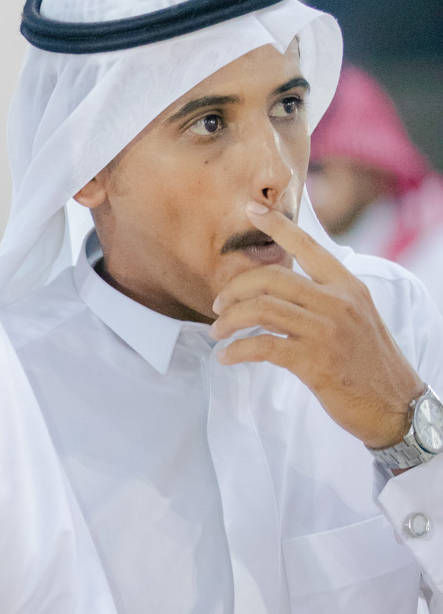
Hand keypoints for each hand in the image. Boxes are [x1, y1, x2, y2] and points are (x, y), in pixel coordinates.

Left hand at [211, 204, 423, 448]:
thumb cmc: (370, 364)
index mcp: (348, 286)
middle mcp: (338, 302)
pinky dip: (237, 350)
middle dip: (236, 288)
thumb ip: (326, 299)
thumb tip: (284, 292)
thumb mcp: (357, 318)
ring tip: (218, 333)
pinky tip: (227, 357)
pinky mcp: (314, 362)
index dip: (277, 225)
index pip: (309, 246)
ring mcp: (326, 331)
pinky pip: (262, 346)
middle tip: (219, 305)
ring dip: (230, 321)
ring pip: (261, 310)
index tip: (252, 208)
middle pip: (272, 278)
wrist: (395, 405)